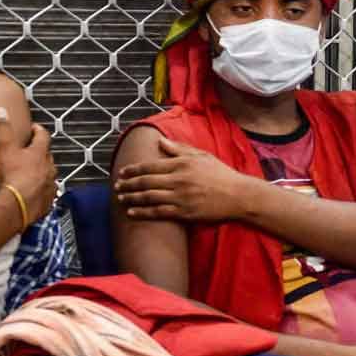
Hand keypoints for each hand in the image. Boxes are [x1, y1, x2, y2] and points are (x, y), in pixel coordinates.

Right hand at [0, 107, 56, 225]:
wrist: (18, 205)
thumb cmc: (12, 178)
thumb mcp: (4, 149)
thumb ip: (2, 129)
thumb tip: (0, 112)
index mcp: (40, 153)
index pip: (43, 136)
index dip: (38, 130)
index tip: (34, 128)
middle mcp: (49, 168)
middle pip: (47, 156)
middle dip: (39, 152)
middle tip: (29, 151)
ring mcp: (50, 184)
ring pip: (48, 174)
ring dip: (41, 172)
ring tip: (30, 173)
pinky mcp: (47, 200)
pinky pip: (47, 192)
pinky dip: (41, 190)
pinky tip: (33, 192)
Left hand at [114, 137, 249, 221]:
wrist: (238, 195)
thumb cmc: (221, 174)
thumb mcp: (202, 156)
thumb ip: (179, 149)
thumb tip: (160, 142)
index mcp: (182, 164)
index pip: (150, 166)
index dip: (133, 169)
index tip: (122, 171)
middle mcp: (179, 180)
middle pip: (146, 182)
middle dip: (128, 184)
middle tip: (116, 186)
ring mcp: (181, 197)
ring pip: (149, 197)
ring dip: (131, 198)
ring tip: (121, 198)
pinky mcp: (185, 213)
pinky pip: (159, 212)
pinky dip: (143, 212)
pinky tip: (132, 212)